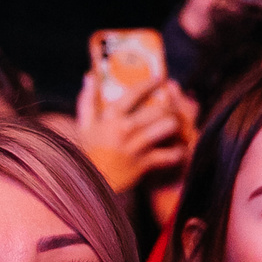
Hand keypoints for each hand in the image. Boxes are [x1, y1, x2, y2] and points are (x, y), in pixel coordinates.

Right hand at [60, 72, 191, 194]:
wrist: (89, 184)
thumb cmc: (88, 152)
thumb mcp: (84, 125)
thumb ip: (87, 100)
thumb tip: (90, 77)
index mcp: (111, 117)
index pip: (134, 93)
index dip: (149, 84)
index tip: (160, 79)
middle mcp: (125, 129)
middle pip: (158, 109)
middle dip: (169, 105)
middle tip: (173, 105)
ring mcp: (137, 146)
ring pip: (167, 127)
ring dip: (175, 125)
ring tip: (176, 124)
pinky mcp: (145, 164)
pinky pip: (169, 155)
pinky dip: (177, 152)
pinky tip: (178, 149)